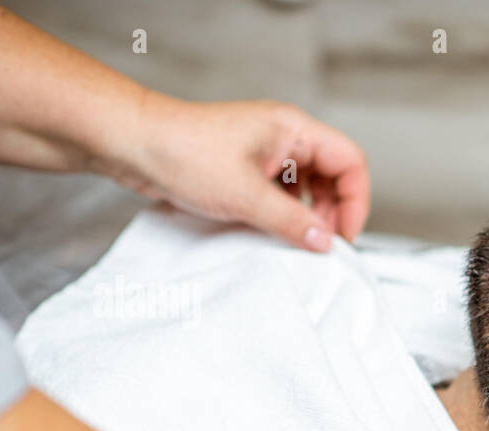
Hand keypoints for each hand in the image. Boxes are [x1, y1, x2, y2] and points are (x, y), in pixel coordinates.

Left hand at [106, 93, 369, 251]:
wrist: (132, 144)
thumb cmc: (182, 151)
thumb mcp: (245, 195)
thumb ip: (292, 222)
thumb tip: (325, 242)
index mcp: (293, 129)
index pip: (350, 162)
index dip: (356, 200)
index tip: (344, 235)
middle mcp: (284, 137)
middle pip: (333, 176)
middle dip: (333, 212)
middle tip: (321, 243)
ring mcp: (265, 152)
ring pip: (309, 187)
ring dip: (308, 215)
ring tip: (296, 239)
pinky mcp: (247, 168)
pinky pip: (282, 193)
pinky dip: (285, 214)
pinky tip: (273, 231)